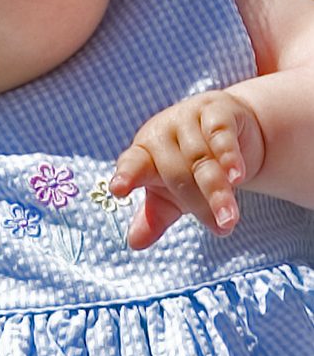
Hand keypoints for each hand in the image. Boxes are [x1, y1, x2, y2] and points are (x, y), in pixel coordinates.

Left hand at [110, 90, 264, 249]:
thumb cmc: (190, 168)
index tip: (118, 189)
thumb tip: (133, 243)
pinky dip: (229, 156)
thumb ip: (154, 217)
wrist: (229, 131)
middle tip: (220, 229)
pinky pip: (221, 135)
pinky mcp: (216, 111)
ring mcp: (187, 118)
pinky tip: (237, 176)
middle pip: (176, 171)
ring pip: (202, 158)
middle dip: (197, 202)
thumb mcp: (171, 194)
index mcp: (143, 152)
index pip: (132, 164)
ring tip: (229, 219)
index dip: (126, 175)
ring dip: (218, 190)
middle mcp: (162, 132)